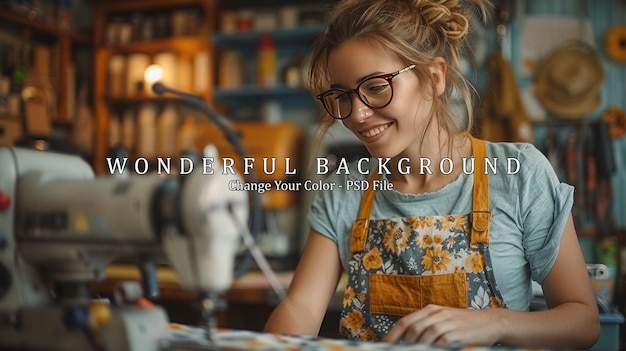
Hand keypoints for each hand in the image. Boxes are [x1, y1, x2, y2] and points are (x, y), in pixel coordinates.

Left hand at [383, 304, 502, 346]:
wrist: (491, 322)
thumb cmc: (465, 324)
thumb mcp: (444, 320)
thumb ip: (427, 327)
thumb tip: (409, 340)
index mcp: (431, 310)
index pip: (405, 322)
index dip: (392, 335)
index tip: (384, 345)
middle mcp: (437, 314)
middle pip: (413, 329)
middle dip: (405, 344)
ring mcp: (448, 323)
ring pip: (425, 336)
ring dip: (418, 347)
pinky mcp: (458, 334)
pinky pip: (441, 343)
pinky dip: (433, 349)